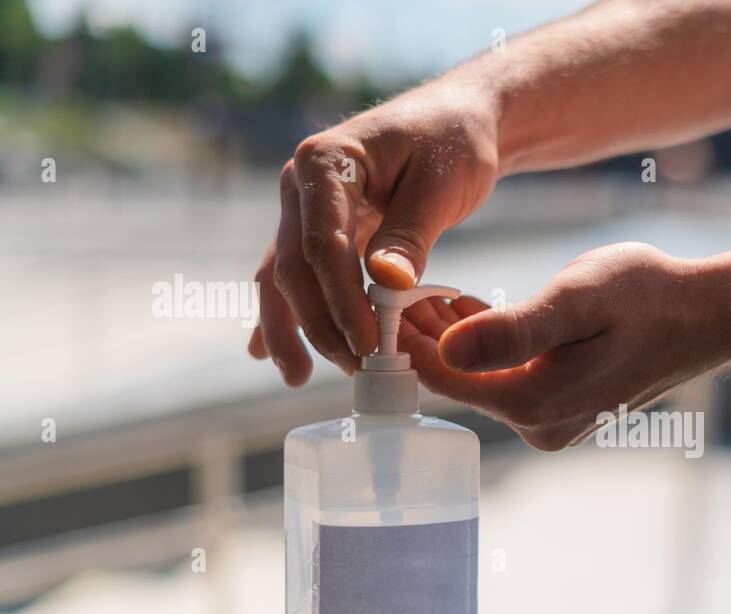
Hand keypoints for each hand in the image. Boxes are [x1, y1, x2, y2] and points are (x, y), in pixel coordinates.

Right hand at [247, 83, 499, 384]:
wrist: (458, 119)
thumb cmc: (454, 142)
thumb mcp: (442, 184)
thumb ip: (411, 234)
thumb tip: (384, 285)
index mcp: (326, 162)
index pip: (323, 244)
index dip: (342, 301)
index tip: (369, 344)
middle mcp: (300, 184)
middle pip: (295, 267)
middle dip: (318, 325)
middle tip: (354, 369)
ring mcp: (304, 207)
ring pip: (283, 277)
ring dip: (289, 328)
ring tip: (297, 376)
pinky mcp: (318, 229)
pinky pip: (296, 276)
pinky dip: (288, 313)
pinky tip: (270, 353)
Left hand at [400, 242, 730, 449]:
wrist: (705, 318)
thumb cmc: (648, 297)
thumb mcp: (577, 298)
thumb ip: (513, 329)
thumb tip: (448, 349)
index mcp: (533, 402)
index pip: (441, 375)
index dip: (409, 334)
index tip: (397, 292)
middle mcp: (539, 427)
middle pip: (458, 383)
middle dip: (429, 338)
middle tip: (417, 286)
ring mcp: (553, 425)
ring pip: (481, 383)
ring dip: (457, 342)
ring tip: (444, 294)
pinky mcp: (566, 414)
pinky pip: (508, 385)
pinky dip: (488, 352)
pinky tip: (481, 315)